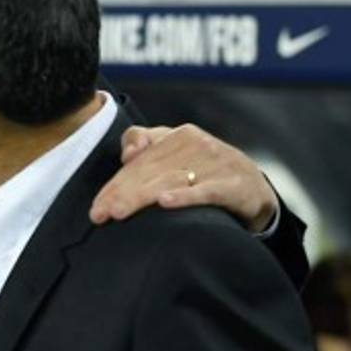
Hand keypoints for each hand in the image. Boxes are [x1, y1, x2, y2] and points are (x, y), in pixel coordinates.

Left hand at [90, 124, 278, 231]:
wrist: (255, 188)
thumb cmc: (205, 171)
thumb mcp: (176, 152)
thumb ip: (146, 144)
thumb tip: (127, 154)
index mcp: (177, 136)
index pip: (137, 161)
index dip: (114, 184)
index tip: (96, 207)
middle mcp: (195, 144)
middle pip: (149, 172)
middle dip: (120, 194)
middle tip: (100, 215)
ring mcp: (215, 163)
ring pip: (169, 181)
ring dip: (141, 197)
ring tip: (119, 212)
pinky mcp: (232, 184)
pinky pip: (205, 191)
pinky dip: (185, 196)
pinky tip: (165, 203)